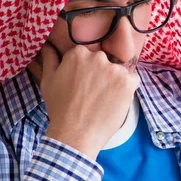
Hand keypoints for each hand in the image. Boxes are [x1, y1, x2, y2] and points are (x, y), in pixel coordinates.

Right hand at [27, 43, 139, 158]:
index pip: (88, 56)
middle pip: (105, 62)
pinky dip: (128, 89)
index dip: (87, 71)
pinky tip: (116, 101)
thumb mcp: (48, 81)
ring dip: (115, 82)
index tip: (84, 84)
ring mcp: (114, 69)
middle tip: (94, 94)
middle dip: (101, 75)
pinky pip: (133, 80)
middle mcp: (97, 57)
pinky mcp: (127, 82)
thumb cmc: (60, 109)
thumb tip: (48, 46)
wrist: (75, 133)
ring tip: (104, 100)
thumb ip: (50, 60)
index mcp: (78, 53)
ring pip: (119, 72)